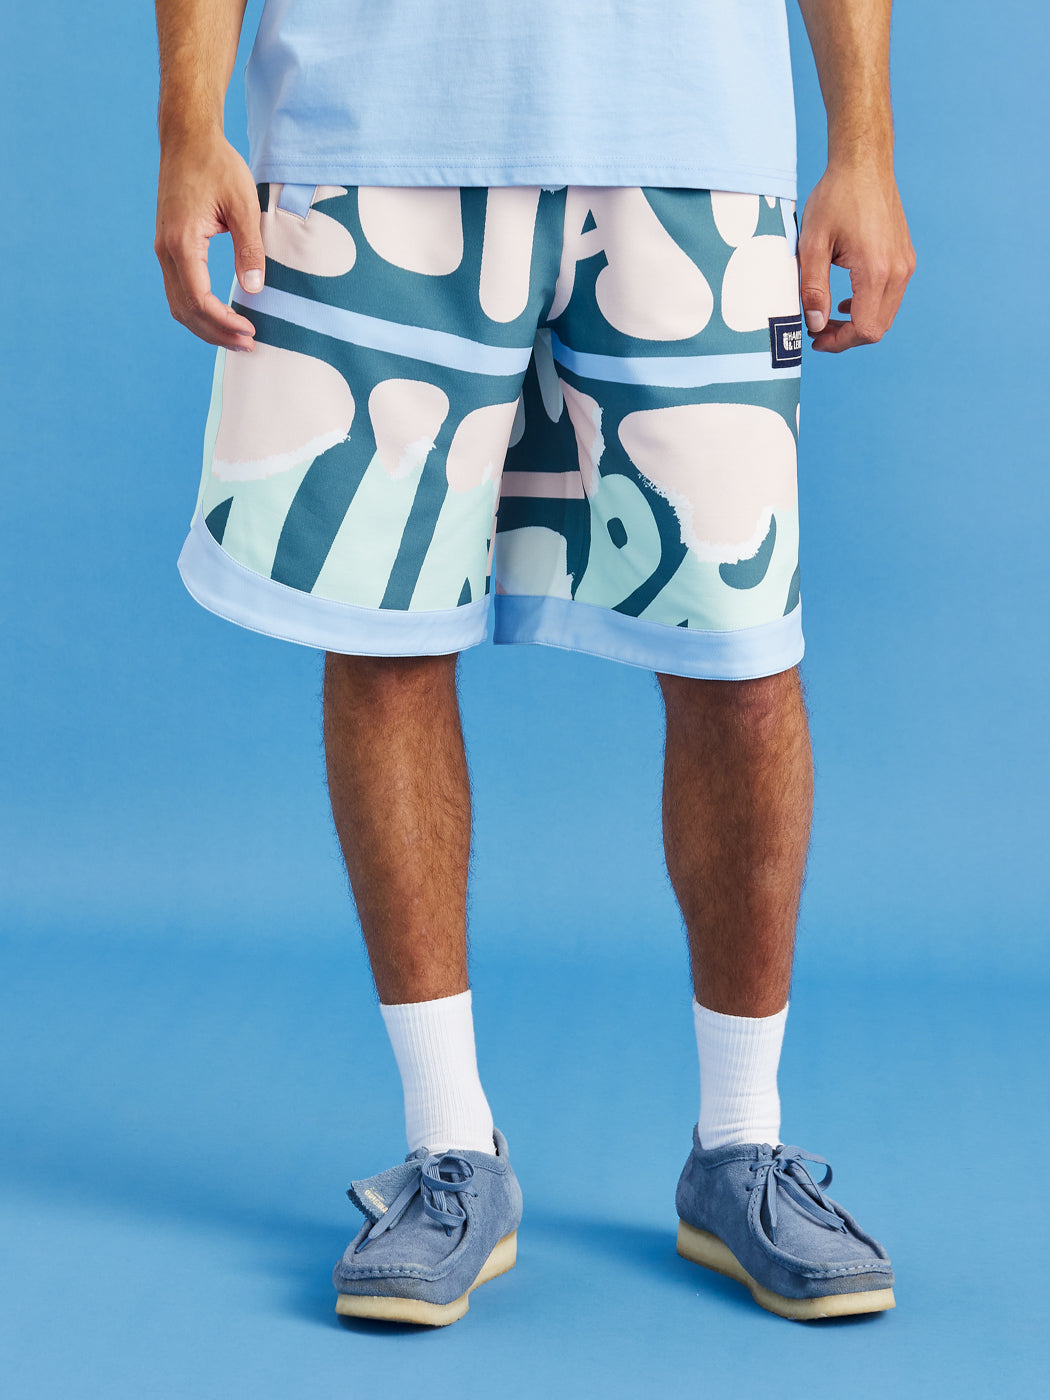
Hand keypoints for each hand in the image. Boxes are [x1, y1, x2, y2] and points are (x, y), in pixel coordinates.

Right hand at [154, 133, 263, 350]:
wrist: (187, 138)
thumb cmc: (217, 165)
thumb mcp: (244, 205)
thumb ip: (250, 249)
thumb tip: (254, 290)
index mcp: (182, 241)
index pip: (198, 299)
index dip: (224, 322)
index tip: (251, 331)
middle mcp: (165, 249)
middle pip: (185, 310)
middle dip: (216, 333)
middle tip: (249, 344)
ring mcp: (163, 249)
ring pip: (178, 304)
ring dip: (206, 326)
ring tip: (237, 338)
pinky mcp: (168, 246)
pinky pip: (178, 290)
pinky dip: (198, 310)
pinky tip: (221, 317)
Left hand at [797, 162, 915, 352]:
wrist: (864, 164)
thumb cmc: (835, 198)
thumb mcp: (812, 243)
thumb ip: (813, 288)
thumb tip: (814, 324)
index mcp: (876, 270)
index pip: (865, 329)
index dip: (839, 342)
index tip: (815, 340)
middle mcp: (898, 271)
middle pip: (878, 328)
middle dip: (847, 337)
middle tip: (817, 330)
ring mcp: (905, 264)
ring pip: (885, 315)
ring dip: (858, 323)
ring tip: (827, 316)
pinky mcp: (905, 258)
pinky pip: (890, 297)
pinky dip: (869, 307)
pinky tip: (846, 300)